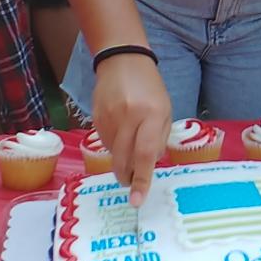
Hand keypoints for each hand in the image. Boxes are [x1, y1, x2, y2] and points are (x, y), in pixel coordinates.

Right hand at [90, 53, 170, 206]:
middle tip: (130, 184)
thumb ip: (159, 137)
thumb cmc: (150, 88)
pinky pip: (104, 142)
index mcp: (151, 114)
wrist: (123, 61)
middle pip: (124, 159)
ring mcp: (110, 116)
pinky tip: (119, 133)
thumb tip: (151, 163)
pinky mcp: (96, 116)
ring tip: (129, 146)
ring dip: (121, 159)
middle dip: (127, 177)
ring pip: (113, 153)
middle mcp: (129, 116)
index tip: (137, 199)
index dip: (142, 179)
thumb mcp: (164, 110)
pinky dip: (113, 146)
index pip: (146, 154)